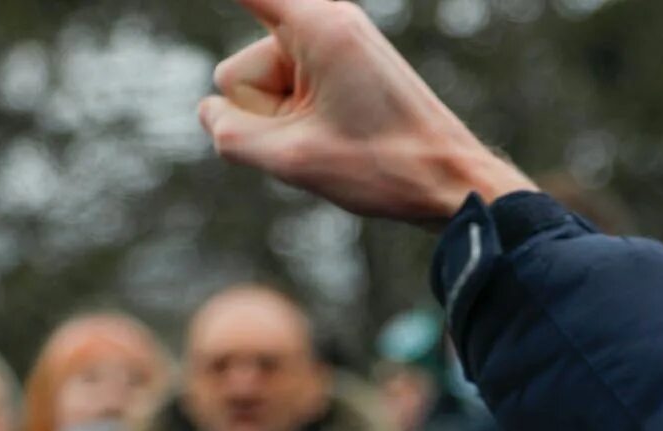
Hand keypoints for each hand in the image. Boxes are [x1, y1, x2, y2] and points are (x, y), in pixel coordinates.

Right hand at [199, 0, 535, 226]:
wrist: (451, 181)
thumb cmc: (384, 168)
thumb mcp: (293, 161)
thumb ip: (230, 135)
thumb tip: (211, 111)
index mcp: (316, 26)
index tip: (230, 8)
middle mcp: (323, 22)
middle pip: (239, 74)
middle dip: (263, 115)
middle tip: (320, 139)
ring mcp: (331, 44)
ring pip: (262, 90)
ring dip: (284, 125)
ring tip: (336, 141)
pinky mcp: (337, 67)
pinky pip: (286, 94)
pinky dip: (297, 122)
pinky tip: (336, 138)